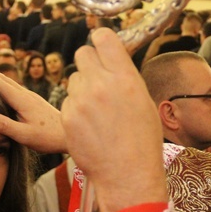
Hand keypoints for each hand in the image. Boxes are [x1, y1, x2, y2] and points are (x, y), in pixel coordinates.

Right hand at [0, 62, 66, 152]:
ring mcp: (31, 97)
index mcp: (22, 100)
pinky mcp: (34, 102)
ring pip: (9, 82)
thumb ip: (4, 125)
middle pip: (3, 78)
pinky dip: (2, 83)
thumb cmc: (48, 138)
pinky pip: (14, 88)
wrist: (70, 135)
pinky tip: (0, 87)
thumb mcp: (24, 135)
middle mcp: (26, 95)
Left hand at [63, 28, 167, 211]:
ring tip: (98, 113)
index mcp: (125, 77)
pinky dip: (76, 110)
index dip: (102, 42)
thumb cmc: (141, 140)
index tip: (103, 49)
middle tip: (98, 80)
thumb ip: (124, 76)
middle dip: (89, 63)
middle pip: (83, 53)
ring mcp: (81, 101)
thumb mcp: (143, 101)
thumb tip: (112, 59)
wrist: (127, 174)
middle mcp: (101, 84)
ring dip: (82, 89)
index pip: (103, 37)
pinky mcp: (67, 117)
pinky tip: (90, 126)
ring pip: (74, 80)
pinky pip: (68, 101)